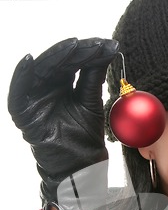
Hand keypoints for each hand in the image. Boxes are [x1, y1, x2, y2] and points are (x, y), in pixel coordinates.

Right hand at [8, 37, 118, 209]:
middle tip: (93, 44)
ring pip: (40, 70)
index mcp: (63, 84)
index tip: (106, 44)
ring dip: (55, 57)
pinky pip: (18, 89)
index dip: (87, 51)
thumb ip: (94, 75)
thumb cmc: (85, 137)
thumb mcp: (91, 101)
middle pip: (57, 62)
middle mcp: (47, 87)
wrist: (80, 165)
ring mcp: (34, 97)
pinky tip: (31, 61)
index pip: (72, 61)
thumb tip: (107, 48)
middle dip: (75, 51)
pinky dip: (22, 74)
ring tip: (72, 46)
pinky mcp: (22, 110)